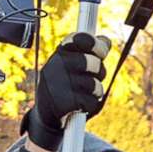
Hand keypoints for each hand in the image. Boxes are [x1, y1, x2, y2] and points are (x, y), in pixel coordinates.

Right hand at [23, 33, 109, 151]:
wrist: (46, 112)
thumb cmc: (65, 83)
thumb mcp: (74, 64)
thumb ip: (91, 52)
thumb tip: (106, 40)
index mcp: (60, 51)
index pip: (84, 39)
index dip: (98, 46)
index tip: (101, 54)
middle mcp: (56, 63)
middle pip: (94, 64)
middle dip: (98, 73)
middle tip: (89, 78)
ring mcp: (58, 83)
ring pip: (95, 85)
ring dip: (94, 91)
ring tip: (82, 93)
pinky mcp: (62, 102)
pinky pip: (91, 102)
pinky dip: (89, 105)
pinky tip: (78, 105)